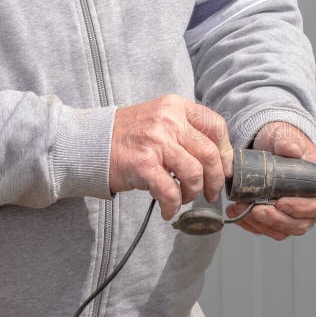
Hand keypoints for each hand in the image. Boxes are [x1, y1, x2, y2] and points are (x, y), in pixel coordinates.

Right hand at [109, 95, 233, 220]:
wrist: (89, 142)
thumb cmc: (129, 136)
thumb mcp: (161, 119)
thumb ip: (187, 131)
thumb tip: (219, 159)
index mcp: (177, 107)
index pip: (216, 126)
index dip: (226, 151)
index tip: (225, 168)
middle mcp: (169, 120)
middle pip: (209, 153)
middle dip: (216, 179)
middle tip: (212, 193)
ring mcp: (156, 141)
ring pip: (194, 173)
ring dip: (194, 192)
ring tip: (185, 198)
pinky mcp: (142, 164)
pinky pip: (170, 191)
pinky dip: (173, 205)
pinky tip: (168, 209)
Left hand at [226, 121, 315, 239]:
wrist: (267, 147)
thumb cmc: (282, 142)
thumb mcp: (284, 135)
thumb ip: (288, 141)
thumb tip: (291, 149)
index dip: (301, 208)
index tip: (281, 202)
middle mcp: (312, 202)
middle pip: (301, 223)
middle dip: (276, 219)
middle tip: (256, 209)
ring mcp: (295, 213)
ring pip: (283, 231)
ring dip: (261, 224)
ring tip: (242, 209)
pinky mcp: (278, 219)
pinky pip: (268, 230)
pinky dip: (252, 225)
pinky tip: (238, 213)